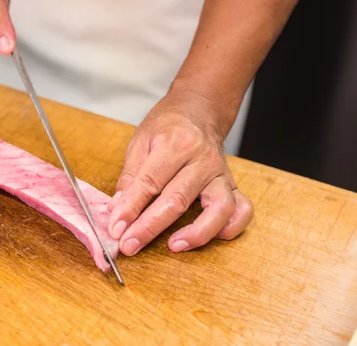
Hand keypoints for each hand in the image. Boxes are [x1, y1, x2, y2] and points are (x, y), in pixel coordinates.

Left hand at [107, 85, 253, 255]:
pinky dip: (231, 227)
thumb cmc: (167, 126)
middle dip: (150, 227)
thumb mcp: (140, 142)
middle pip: (177, 200)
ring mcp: (221, 174)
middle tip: (129, 245)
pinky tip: (212, 236)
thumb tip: (117, 211)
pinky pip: (241, 210)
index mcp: (176, 144)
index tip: (115, 229)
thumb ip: (130, 177)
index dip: (130, 209)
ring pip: (218, 208)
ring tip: (174, 246)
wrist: (200, 109)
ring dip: (197, 233)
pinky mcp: (232, 185)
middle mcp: (202, 159)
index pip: (149, 182)